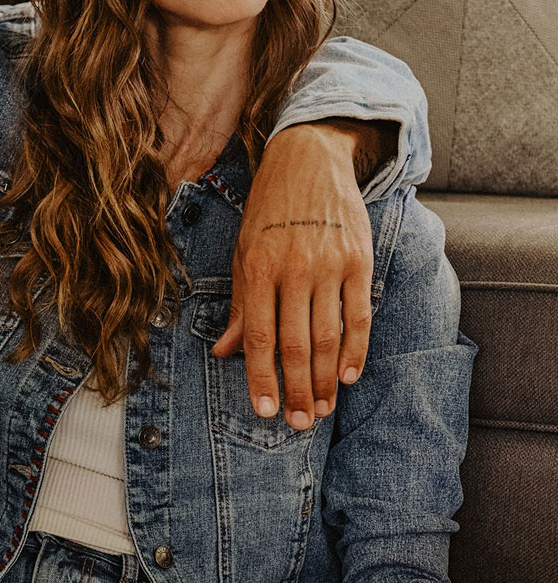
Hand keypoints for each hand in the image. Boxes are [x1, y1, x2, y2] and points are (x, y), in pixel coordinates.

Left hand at [214, 122, 375, 428]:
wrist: (309, 159)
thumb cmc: (268, 210)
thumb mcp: (242, 252)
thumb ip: (238, 305)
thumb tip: (223, 353)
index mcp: (257, 268)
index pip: (257, 336)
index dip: (261, 378)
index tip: (265, 411)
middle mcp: (294, 268)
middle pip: (296, 344)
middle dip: (297, 389)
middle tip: (299, 423)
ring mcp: (330, 264)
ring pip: (329, 336)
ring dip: (327, 379)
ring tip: (322, 408)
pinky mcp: (360, 258)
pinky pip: (359, 314)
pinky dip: (357, 349)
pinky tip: (350, 376)